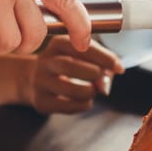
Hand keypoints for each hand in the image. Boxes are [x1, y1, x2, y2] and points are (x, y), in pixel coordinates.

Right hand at [0, 36, 123, 114]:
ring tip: (92, 90)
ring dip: (90, 91)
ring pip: (69, 89)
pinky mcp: (40, 102)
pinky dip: (84, 104)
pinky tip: (84, 100)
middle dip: (93, 73)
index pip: (80, 46)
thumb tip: (105, 86)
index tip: (119, 67)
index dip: (104, 57)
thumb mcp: (83, 56)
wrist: (32, 80)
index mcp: (57, 44)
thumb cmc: (66, 65)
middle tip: (101, 77)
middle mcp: (44, 61)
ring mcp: (40, 82)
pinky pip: (68, 106)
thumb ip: (101, 65)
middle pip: (69, 65)